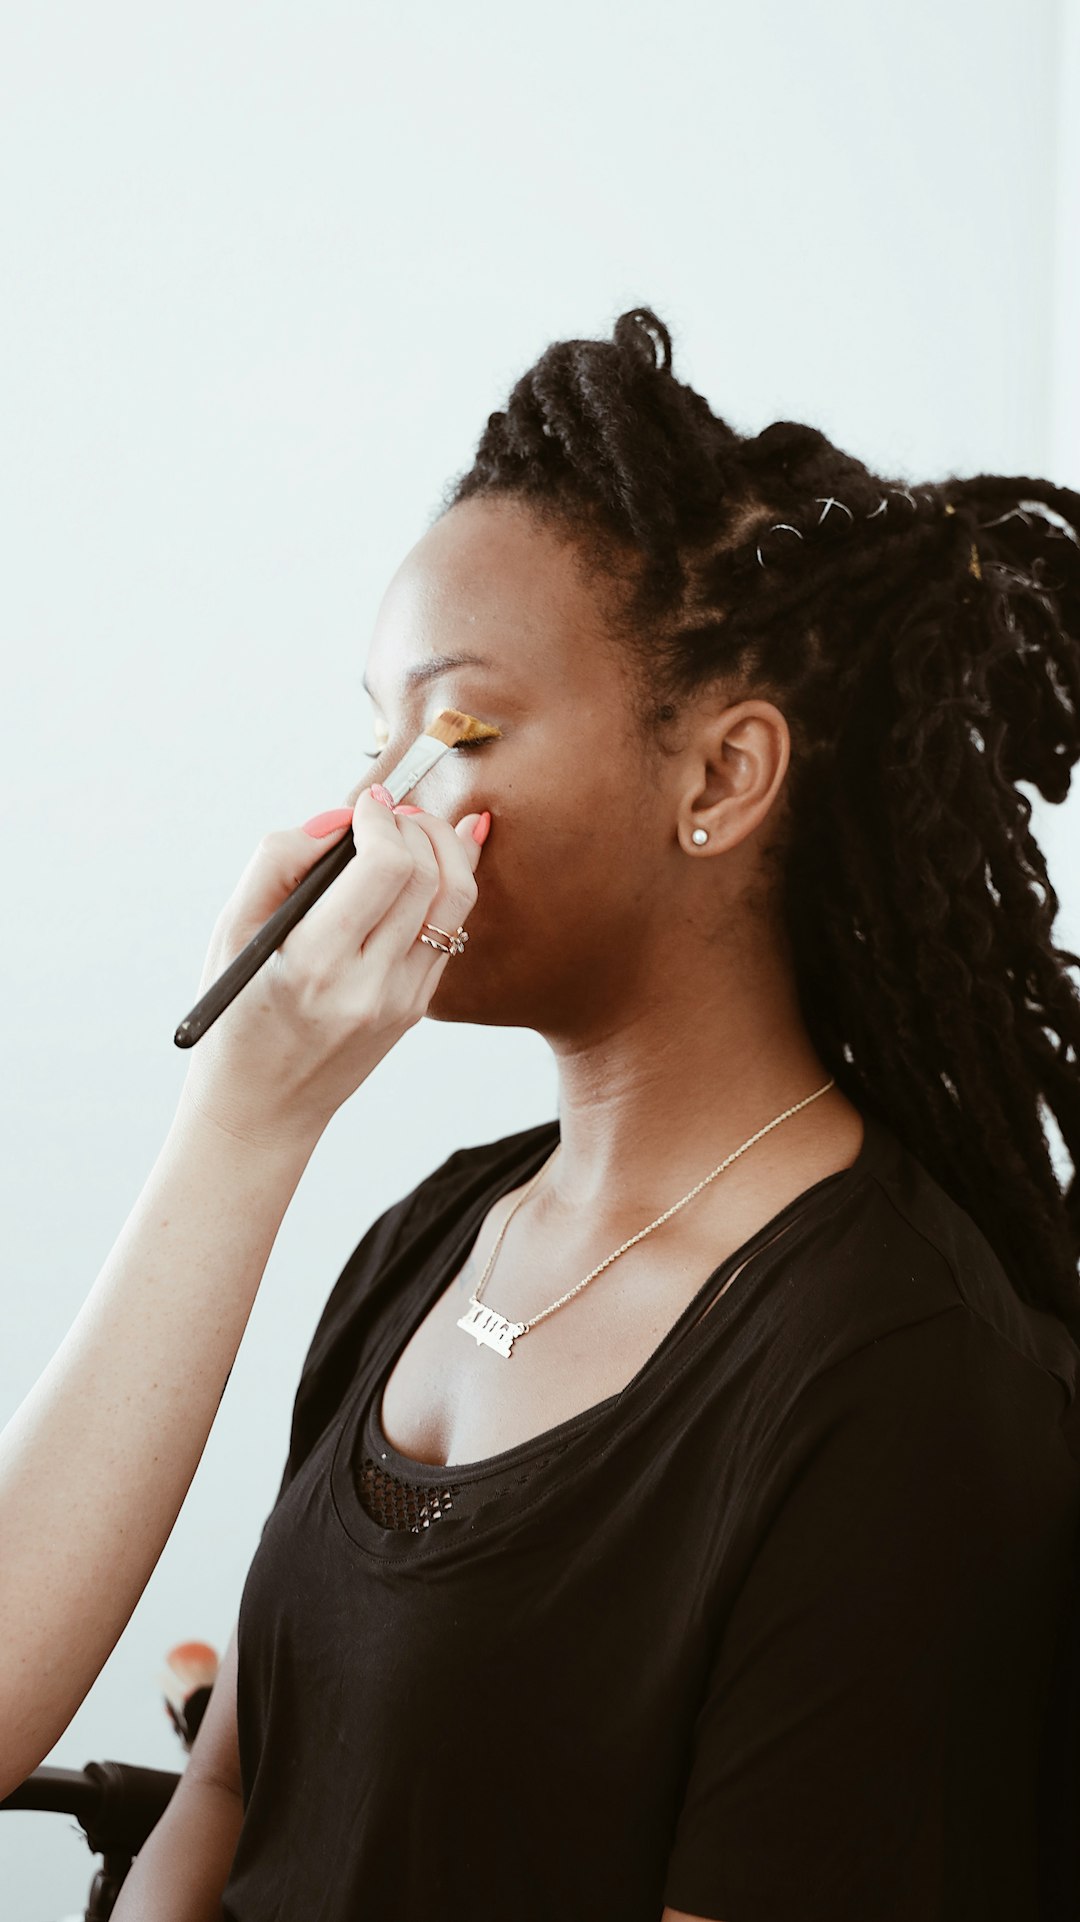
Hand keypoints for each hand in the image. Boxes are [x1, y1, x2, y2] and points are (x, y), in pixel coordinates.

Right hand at [177, 788, 488, 1150]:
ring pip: (456, 900)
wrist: (263, 1105)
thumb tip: (340, 819)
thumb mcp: (232, 931)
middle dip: (415, 825)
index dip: (383, 819)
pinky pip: (452, 930)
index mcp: (314, 963)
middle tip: (390, 812)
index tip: (366, 803)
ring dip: (444, 848)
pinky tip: (436, 855)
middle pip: (429, 875)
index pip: (385, 868)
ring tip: (414, 828)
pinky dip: (449, 883)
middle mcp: (369, 985)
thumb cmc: (238, 1011)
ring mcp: (403, 1000)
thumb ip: (278, 861)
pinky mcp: (418, 1008)